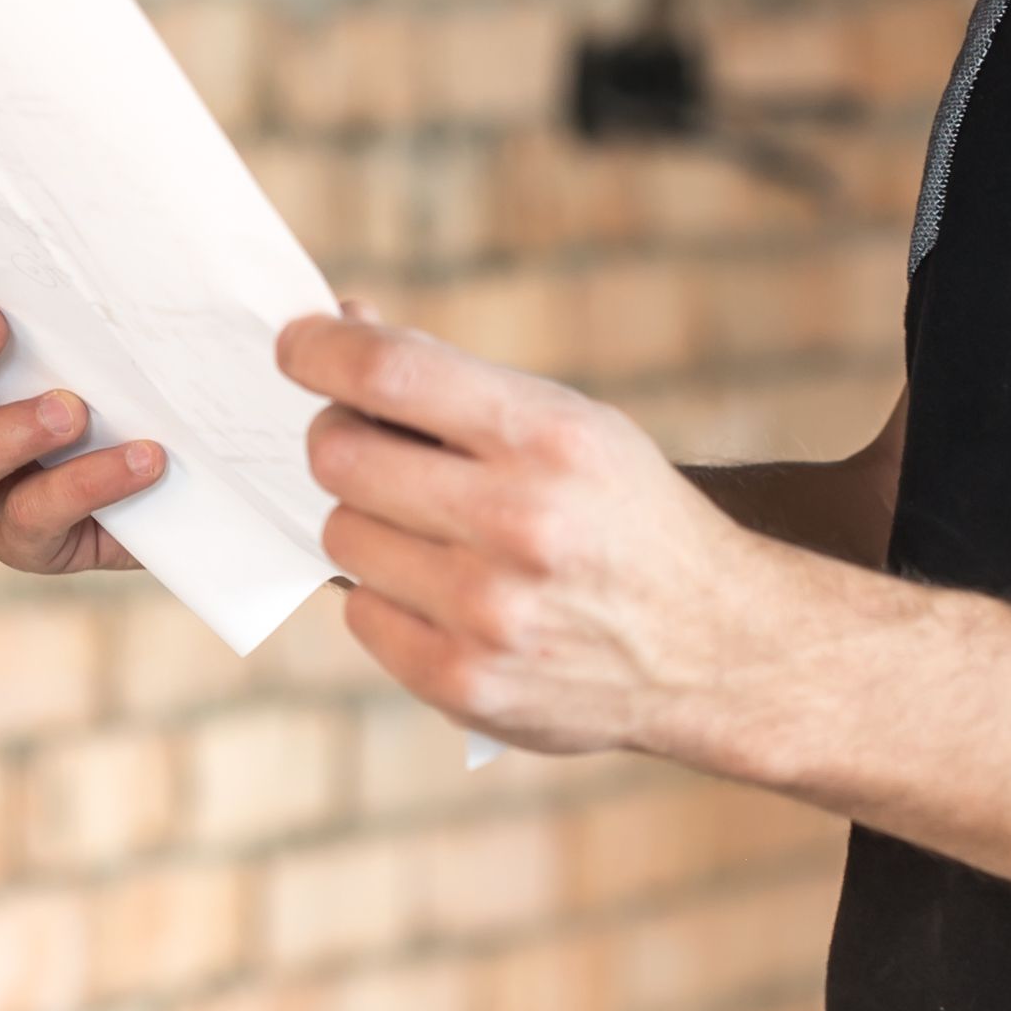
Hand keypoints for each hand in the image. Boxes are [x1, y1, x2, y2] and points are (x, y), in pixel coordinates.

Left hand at [282, 308, 802, 756]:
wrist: (713, 647)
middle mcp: (519, 523)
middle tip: (366, 446)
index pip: (389, 373)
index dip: (319, 349)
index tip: (297, 346)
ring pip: (342, 535)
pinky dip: (387, 597)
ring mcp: (487, 611)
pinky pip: (360, 613)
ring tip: (435, 533)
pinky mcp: (463, 682)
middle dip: (341, 440)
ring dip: (369, 524)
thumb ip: (455, 385)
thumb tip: (341, 329)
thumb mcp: (572, 425)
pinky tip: (446, 595)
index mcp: (549, 438)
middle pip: (340, 458)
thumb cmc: (625, 518)